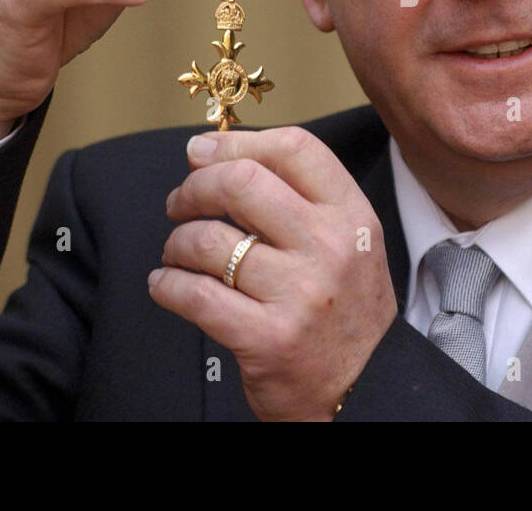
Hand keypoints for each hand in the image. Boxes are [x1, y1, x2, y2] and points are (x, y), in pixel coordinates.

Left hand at [148, 126, 398, 420]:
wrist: (364, 390)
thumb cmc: (345, 309)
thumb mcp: (348, 241)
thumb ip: (298, 197)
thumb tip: (214, 155)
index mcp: (351, 214)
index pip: (293, 148)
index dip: (236, 142)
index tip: (204, 151)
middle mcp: (329, 246)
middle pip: (240, 182)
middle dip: (194, 187)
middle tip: (181, 201)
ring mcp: (299, 293)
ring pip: (208, 240)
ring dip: (176, 242)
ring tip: (178, 252)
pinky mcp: (266, 337)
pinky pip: (194, 295)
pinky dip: (166, 284)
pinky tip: (167, 284)